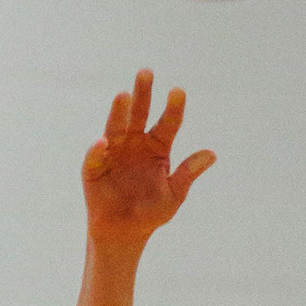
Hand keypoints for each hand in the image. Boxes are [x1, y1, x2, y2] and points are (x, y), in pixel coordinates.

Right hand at [81, 68, 214, 249]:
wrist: (125, 233)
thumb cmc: (151, 213)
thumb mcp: (174, 194)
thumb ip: (188, 173)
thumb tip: (212, 154)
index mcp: (157, 146)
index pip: (168, 123)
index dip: (173, 108)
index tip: (178, 91)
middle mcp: (135, 143)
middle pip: (140, 114)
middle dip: (143, 94)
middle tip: (146, 73)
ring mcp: (113, 152)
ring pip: (117, 127)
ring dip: (119, 112)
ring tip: (124, 96)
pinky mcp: (94, 167)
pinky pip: (95, 156)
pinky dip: (97, 149)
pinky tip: (103, 141)